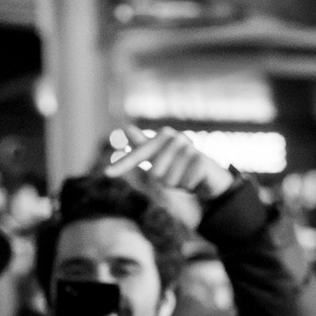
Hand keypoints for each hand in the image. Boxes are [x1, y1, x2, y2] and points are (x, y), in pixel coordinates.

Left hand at [105, 127, 235, 201]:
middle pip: (155, 174)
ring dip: (178, 184)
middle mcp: (175, 138)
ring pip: (170, 180)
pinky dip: (189, 186)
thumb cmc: (181, 167)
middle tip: (178, 174)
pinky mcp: (201, 160)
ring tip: (187, 176)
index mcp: (162, 137)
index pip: (138, 155)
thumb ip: (142, 147)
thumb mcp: (159, 159)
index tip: (105, 173)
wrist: (210, 175)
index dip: (123, 165)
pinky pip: (184, 183)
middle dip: (166, 181)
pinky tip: (196, 179)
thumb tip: (126, 128)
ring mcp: (189, 147)